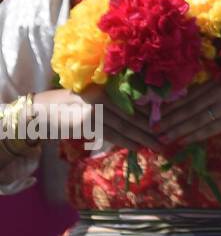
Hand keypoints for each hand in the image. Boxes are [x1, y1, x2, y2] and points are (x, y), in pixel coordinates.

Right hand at [34, 86, 162, 151]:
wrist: (39, 112)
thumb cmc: (67, 105)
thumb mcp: (91, 97)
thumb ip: (111, 103)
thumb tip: (139, 114)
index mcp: (105, 89)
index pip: (133, 102)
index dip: (150, 114)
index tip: (165, 122)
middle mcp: (101, 97)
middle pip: (131, 116)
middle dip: (150, 128)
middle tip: (166, 138)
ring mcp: (93, 111)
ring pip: (124, 127)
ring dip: (142, 138)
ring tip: (156, 145)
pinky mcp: (86, 125)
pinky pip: (110, 134)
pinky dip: (125, 141)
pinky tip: (137, 146)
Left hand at [157, 82, 220, 144]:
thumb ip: (211, 94)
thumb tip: (187, 106)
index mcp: (215, 83)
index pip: (188, 96)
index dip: (170, 106)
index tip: (154, 113)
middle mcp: (217, 93)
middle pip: (187, 108)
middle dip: (168, 119)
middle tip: (152, 128)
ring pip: (194, 120)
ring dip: (176, 130)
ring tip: (161, 137)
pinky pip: (207, 130)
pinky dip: (193, 136)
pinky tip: (181, 140)